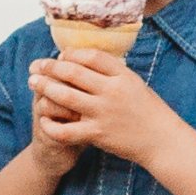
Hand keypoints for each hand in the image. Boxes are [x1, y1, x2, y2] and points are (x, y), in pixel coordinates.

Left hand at [27, 48, 170, 169]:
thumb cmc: (149, 111)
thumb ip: (112, 72)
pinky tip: (44, 119)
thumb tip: (85, 59)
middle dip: (50, 67)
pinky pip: (67, 129)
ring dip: (45, 88)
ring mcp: (103, 112)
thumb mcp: (135, 83)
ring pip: (65, 96)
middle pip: (73, 72)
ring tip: (33, 83)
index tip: (61, 55)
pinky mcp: (98, 134)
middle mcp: (112, 91)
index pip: (92, 56)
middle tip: (36, 66)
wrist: (162, 140)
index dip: (72, 53)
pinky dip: (52, 124)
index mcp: (123, 75)